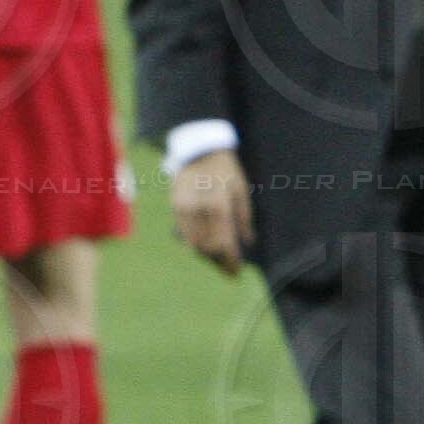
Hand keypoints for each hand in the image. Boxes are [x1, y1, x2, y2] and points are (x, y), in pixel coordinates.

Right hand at [171, 147, 255, 274]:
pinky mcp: (175, 208)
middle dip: (218, 261)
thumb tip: (249, 241)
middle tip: (228, 268)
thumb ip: (244, 217)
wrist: (199, 151)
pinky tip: (205, 246)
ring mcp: (184, 209)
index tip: (236, 272)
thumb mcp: (240, 190)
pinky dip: (195, 243)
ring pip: (194, 243)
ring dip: (207, 254)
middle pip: (208, 247)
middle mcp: (199, 210)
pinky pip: (185, 233)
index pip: (223, 242)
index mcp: (219, 205)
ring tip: (218, 259)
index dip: (230, 260)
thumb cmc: (225, 170)